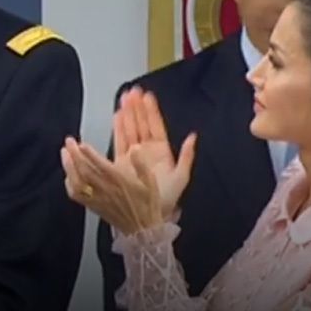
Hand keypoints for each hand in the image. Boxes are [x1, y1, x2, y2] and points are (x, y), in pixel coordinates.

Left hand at [62, 137, 163, 234]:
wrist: (143, 230)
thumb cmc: (147, 205)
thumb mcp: (150, 182)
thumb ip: (141, 164)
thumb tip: (135, 148)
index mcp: (120, 181)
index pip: (101, 165)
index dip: (90, 154)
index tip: (82, 144)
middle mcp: (106, 189)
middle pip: (85, 171)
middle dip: (74, 155)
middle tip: (68, 142)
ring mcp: (98, 198)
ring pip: (78, 182)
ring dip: (69, 167)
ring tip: (64, 154)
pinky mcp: (94, 206)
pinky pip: (77, 196)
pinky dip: (70, 184)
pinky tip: (68, 175)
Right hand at [112, 86, 196, 219]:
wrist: (147, 218)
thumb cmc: (165, 200)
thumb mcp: (180, 177)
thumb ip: (187, 156)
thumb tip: (193, 136)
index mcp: (162, 153)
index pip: (156, 127)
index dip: (151, 111)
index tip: (147, 96)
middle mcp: (146, 152)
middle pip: (141, 125)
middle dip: (137, 107)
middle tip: (133, 91)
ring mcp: (133, 157)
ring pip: (130, 130)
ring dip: (127, 114)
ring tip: (124, 98)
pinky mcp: (121, 163)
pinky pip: (119, 142)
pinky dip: (117, 129)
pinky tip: (117, 116)